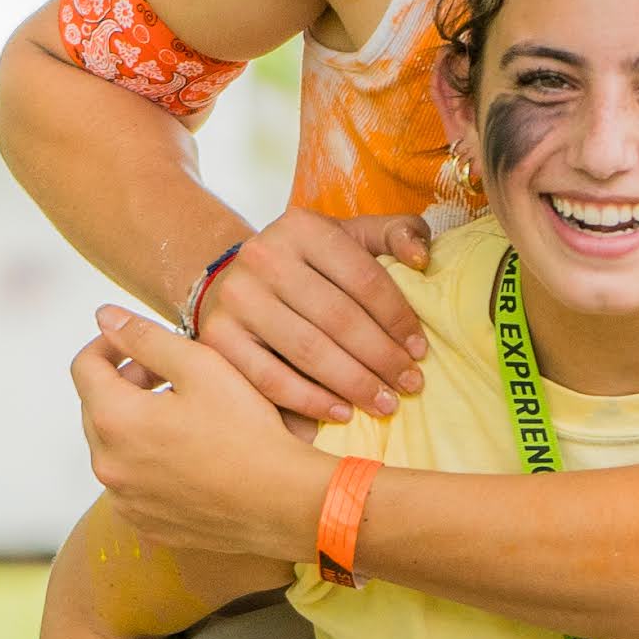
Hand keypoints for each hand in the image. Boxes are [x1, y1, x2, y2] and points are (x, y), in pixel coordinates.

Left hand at [78, 308, 341, 559]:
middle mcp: (108, 465)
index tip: (135, 341)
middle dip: (126, 383)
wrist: (283, 502)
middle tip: (170, 374)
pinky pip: (133, 484)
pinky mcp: (147, 524)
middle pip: (97, 408)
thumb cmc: (248, 433)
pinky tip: (190, 455)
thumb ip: (146, 337)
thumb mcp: (201, 367)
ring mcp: (126, 500)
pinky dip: (149, 463)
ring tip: (184, 415)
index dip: (108, 344)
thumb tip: (105, 317)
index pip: (84, 368)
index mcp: (115, 420)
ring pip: (115, 448)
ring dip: (137, 424)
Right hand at [194, 208, 434, 421]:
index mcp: (302, 227)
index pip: (364, 278)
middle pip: (338, 317)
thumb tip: (421, 260)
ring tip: (384, 403)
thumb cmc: (310, 265)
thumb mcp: (351, 237)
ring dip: (353, 383)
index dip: (398, 318)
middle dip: (381, 357)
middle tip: (409, 385)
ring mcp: (237, 298)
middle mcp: (263, 257)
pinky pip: (270, 379)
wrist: (238, 281)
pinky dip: (310, 401)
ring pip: (307, 350)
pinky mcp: (217, 338)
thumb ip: (396, 234)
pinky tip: (342, 412)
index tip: (420, 351)